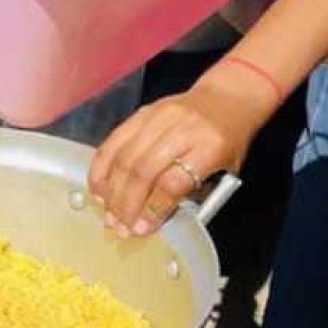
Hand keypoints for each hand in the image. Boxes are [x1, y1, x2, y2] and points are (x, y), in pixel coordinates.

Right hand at [88, 64, 275, 236]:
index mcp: (209, 146)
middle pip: (143, 171)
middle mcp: (181, 129)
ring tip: (108, 213)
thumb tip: (156, 218)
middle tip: (119, 226)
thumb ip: (194, 193)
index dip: (153, 208)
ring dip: (111, 191)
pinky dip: (102, 168)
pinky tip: (98, 188)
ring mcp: (157, 117)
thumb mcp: (225, 170)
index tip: (142, 228)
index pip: (173, 182)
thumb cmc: (228, 139)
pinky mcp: (141, 113)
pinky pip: (113, 142)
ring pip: (124, 158)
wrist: (227, 98)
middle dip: (127, 204)